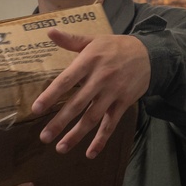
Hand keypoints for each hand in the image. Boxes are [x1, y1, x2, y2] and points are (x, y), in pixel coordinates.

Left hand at [31, 30, 149, 158]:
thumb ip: (70, 40)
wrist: (150, 54)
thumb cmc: (114, 47)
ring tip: (61, 148)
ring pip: (92, 117)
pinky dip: (101, 140)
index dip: (51, 95)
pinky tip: (90, 153)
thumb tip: (48, 31)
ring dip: (77, 135)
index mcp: (89, 62)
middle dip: (60, 122)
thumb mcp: (94, 40)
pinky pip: (111, 124)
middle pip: (77, 104)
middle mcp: (100, 79)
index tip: (36, 109)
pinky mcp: (123, 103)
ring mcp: (113, 93)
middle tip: (44, 137)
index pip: (66, 81)